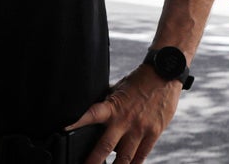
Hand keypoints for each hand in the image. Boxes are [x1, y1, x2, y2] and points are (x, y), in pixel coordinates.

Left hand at [66, 64, 180, 163]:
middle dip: (94, 162)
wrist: (165, 73)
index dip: (77, 122)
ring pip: (125, 158)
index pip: (91, 114)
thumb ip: (108, 104)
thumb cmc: (140, 81)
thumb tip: (94, 114)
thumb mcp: (119, 88)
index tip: (64, 129)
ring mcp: (140, 128)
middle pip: (106, 147)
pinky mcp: (153, 133)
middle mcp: (125, 120)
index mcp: (113, 106)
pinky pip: (142, 155)